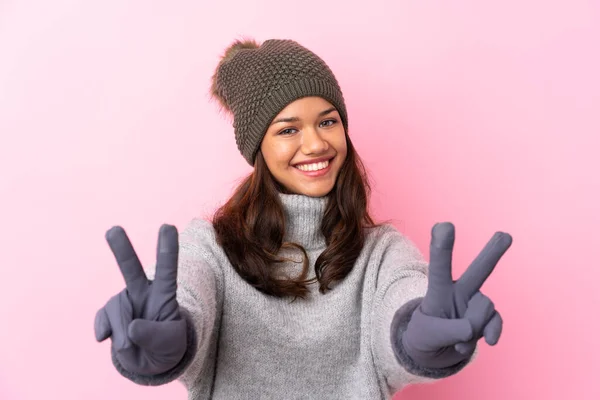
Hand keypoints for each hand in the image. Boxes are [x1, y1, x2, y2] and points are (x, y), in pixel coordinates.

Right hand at [94, 224, 187, 375]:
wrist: (150, 360)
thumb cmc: (167, 346)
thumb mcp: (170, 343)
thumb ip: (154, 335)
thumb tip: (131, 328)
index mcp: (164, 293)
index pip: (167, 269)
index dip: (167, 249)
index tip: (167, 227)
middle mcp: (143, 291)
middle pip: (131, 268)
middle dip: (121, 249)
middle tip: (113, 230)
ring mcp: (124, 301)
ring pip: (115, 308)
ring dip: (121, 332)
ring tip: (130, 347)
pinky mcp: (109, 314)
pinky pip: (102, 319)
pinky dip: (105, 331)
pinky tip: (106, 338)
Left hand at [402, 222, 511, 368]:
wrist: (434, 352)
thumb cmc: (425, 335)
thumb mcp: (427, 335)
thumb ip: (449, 331)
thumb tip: (474, 329)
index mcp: (439, 288)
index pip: (440, 267)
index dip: (441, 247)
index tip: (443, 225)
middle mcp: (460, 290)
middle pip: (479, 270)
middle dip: (493, 252)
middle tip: (505, 235)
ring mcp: (476, 303)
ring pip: (485, 309)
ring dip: (472, 329)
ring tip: (456, 339)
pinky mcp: (488, 319)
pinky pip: (495, 324)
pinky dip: (490, 334)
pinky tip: (486, 341)